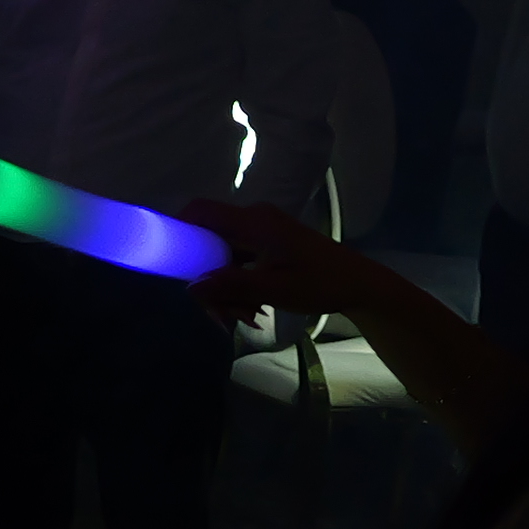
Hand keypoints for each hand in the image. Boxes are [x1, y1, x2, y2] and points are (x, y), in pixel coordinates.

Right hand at [166, 196, 367, 325]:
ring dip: (225, 289)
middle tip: (221, 316)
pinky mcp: (268, 246)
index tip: (167, 258)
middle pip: (208, 243)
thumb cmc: (321, 282)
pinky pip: (239, 262)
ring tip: (245, 317)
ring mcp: (261, 234)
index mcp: (254, 222)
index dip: (177, 227)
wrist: (361, 285)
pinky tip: (252, 310)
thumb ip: (231, 286)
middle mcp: (254, 221)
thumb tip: (191, 287)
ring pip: (223, 257)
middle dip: (208, 280)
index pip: (201, 211)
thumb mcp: (275, 288)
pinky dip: (239, 285)